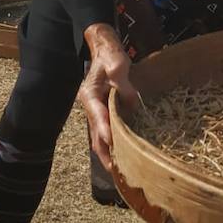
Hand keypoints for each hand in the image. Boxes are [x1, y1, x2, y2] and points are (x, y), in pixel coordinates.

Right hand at [79, 23, 136, 171]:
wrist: (104, 50)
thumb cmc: (110, 55)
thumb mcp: (116, 63)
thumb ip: (122, 81)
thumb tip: (132, 103)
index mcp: (90, 95)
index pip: (97, 117)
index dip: (104, 131)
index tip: (112, 144)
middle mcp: (91, 107)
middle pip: (95, 135)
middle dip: (105, 153)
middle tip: (116, 171)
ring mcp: (96, 112)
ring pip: (100, 138)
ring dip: (108, 154)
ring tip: (120, 172)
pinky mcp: (104, 113)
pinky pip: (107, 133)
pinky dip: (113, 146)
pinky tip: (123, 156)